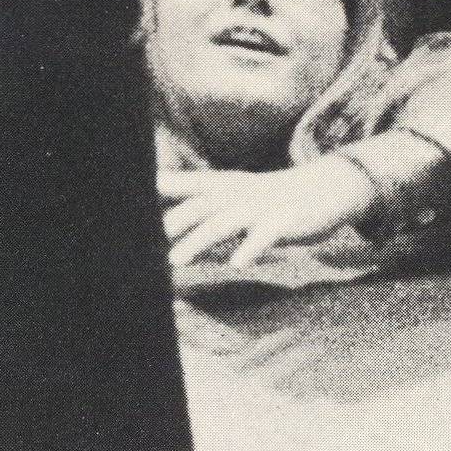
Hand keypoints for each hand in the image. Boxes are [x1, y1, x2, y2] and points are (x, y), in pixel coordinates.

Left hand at [162, 154, 383, 275]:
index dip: (154, 190)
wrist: (323, 188)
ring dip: (198, 242)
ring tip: (177, 261)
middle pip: (195, 209)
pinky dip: (250, 249)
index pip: (180, 186)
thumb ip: (196, 209)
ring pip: (222, 224)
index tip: (128, 204)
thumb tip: (160, 227)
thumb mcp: (229, 197)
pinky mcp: (283, 222)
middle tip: (142, 247)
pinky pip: (264, 236)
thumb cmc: (267, 197)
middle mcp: (233, 195)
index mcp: (218, 187)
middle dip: (169, 225)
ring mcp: (258, 208)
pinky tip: (237, 264)